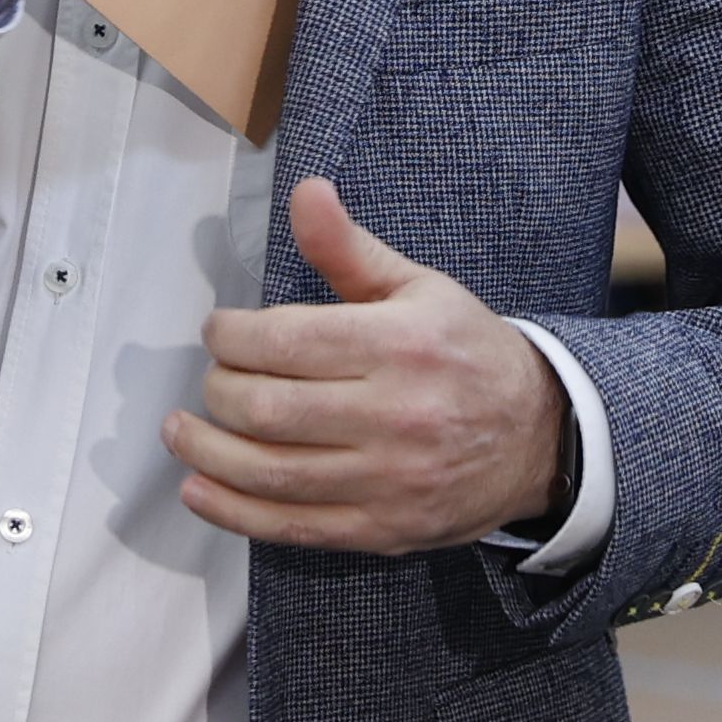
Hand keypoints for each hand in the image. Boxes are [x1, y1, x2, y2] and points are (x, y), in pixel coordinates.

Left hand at [165, 179, 568, 553]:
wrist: (540, 437)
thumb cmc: (468, 354)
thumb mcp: (420, 289)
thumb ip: (350, 248)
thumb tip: (306, 192)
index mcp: (403, 344)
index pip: (287, 341)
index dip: (231, 336)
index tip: (220, 331)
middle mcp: (397, 414)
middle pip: (269, 408)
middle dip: (220, 389)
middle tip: (215, 377)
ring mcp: (389, 479)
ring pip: (271, 471)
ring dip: (208, 451)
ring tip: (181, 431)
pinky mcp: (383, 528)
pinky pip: (292, 526)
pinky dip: (233, 510)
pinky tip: (199, 489)